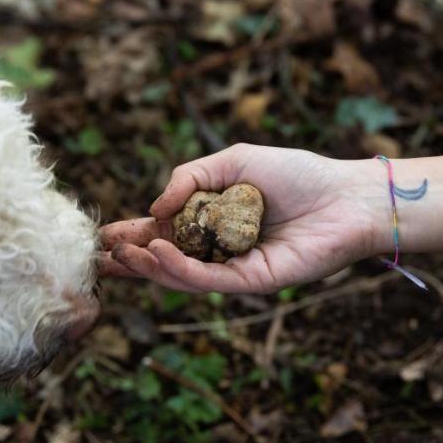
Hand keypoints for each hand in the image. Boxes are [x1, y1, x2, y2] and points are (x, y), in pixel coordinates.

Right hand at [99, 144, 390, 292]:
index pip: (163, 232)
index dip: (132, 235)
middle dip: (130, 260)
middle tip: (97, 257)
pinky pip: (208, 279)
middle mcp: (219, 248)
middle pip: (165, 260)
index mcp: (213, 220)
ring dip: (149, 266)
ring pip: (181, 275)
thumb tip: (155, 207)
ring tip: (122, 255)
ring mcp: (234, 267)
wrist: (345, 196)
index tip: (101, 236)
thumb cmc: (296, 174)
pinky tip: (160, 253)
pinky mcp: (252, 281)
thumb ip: (190, 177)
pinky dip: (180, 269)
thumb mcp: (233, 161)